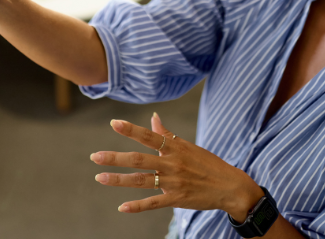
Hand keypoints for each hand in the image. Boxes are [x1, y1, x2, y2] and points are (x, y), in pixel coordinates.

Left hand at [91, 113, 263, 220]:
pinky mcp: (177, 199)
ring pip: (142, 180)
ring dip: (119, 179)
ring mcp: (174, 182)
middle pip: (139, 159)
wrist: (229, 186)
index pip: (149, 137)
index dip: (131, 130)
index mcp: (175, 148)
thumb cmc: (208, 164)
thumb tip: (153, 117)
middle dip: (115, 158)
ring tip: (100, 177)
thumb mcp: (188, 146)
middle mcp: (172, 163)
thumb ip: (167, 135)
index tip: (113, 123)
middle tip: (95, 157)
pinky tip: (122, 207)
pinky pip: (154, 203)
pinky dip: (137, 206)